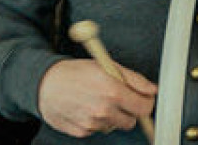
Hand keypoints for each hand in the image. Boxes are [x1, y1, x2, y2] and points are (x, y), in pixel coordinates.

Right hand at [36, 58, 156, 137]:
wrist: (45, 84)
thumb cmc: (75, 72)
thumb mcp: (108, 66)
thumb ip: (134, 79)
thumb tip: (152, 89)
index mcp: (113, 91)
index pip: (144, 107)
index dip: (146, 102)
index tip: (142, 99)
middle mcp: (103, 110)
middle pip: (132, 121)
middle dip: (129, 111)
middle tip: (119, 99)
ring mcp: (91, 123)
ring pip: (114, 125)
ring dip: (111, 116)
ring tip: (98, 100)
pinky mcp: (81, 131)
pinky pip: (98, 129)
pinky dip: (96, 121)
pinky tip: (86, 108)